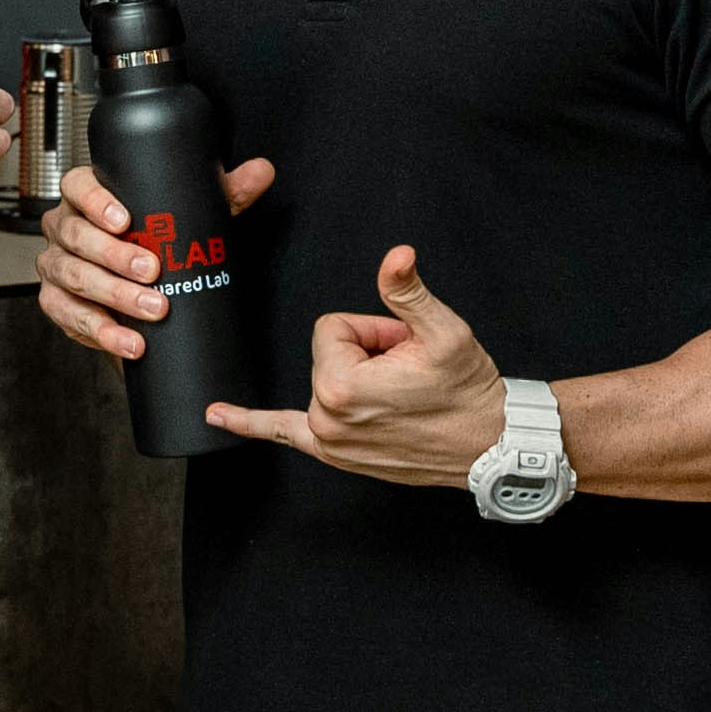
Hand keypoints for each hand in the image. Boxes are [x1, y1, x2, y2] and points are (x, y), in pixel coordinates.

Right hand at [37, 157, 279, 360]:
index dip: (95, 201)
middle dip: (114, 255)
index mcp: (86, 197)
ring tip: (153, 310)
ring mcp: (57, 266)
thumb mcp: (188, 216)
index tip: (125, 218)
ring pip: (73, 277)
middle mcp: (64, 228)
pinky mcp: (57, 304)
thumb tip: (261, 172)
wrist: (139, 292)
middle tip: (153, 270)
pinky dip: (102, 332)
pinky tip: (130, 341)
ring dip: (114, 296)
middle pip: (77, 236)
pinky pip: (69, 317)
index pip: (77, 186)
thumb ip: (224, 192)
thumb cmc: (156, 241)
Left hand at [205, 245, 508, 486]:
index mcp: (342, 386)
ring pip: (328, 379)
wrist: (491, 443)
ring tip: (400, 395)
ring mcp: (330, 442)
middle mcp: (328, 418)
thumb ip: (407, 292)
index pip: (333, 327)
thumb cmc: (469, 390)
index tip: (405, 349)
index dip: (373, 330)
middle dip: (369, 353)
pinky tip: (219, 414)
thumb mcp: (444, 332)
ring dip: (358, 377)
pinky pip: (286, 433)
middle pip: (329, 353)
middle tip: (410, 374)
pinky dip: (252, 423)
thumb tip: (396, 256)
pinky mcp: (335, 455)